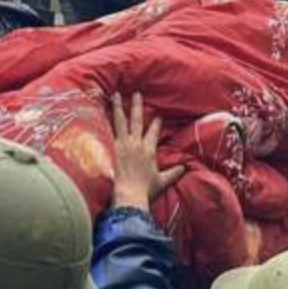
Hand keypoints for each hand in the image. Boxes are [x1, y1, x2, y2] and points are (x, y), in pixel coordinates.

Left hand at [110, 93, 184, 210]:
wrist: (129, 194)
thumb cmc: (145, 189)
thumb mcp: (162, 181)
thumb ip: (173, 173)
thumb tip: (185, 168)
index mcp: (149, 149)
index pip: (154, 131)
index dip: (156, 123)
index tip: (158, 117)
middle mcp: (136, 143)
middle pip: (137, 120)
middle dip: (137, 106)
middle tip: (136, 93)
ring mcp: (123, 145)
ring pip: (121, 121)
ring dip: (119, 107)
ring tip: (116, 95)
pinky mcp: (112, 149)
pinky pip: (109, 132)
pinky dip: (106, 122)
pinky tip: (102, 113)